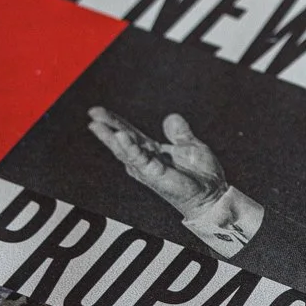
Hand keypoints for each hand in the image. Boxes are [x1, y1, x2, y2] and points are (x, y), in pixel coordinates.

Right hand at [88, 108, 228, 215]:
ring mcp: (148, 168)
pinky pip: (140, 159)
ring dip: (111, 137)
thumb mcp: (190, 146)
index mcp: (152, 152)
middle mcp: (146, 160)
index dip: (114, 122)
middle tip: (92, 113)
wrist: (213, 194)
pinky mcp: (155, 174)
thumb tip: (171, 117)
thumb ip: (179, 132)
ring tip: (97, 124)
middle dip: (107, 126)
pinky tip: (120, 136)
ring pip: (125, 150)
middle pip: (122, 140)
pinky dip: (130, 147)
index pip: (130, 133)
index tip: (97, 111)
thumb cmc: (202, 175)